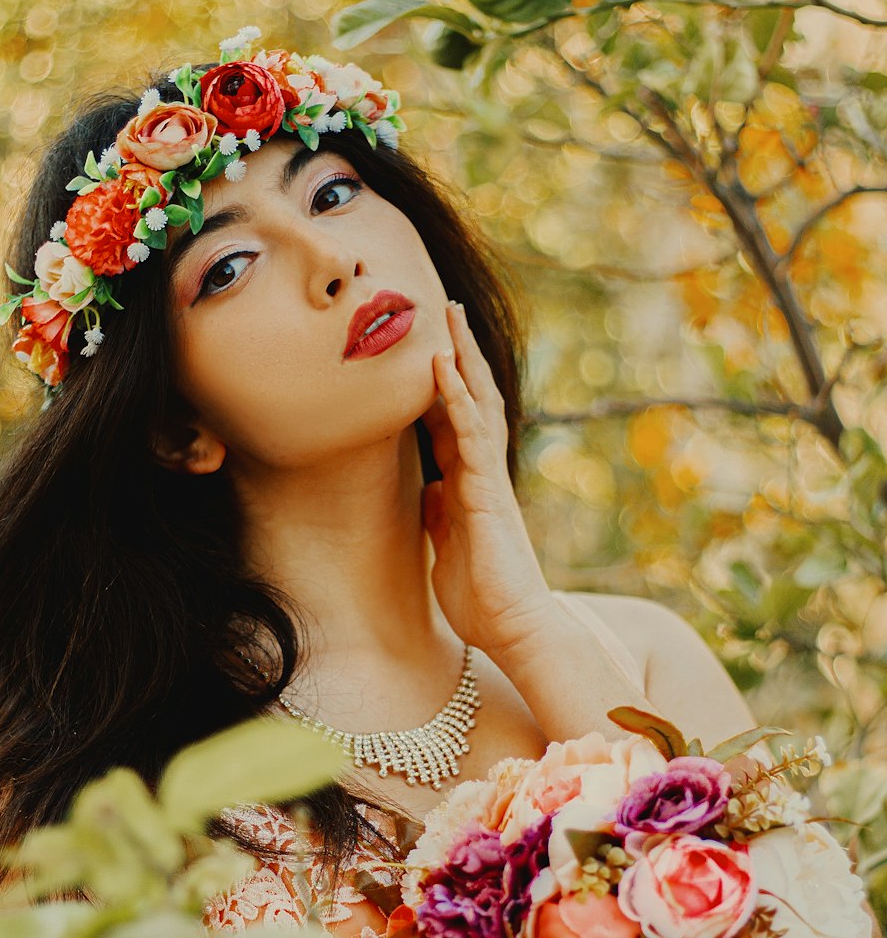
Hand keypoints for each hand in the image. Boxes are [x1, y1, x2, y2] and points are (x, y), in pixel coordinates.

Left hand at [420, 302, 550, 659]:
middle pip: (470, 400)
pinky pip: (471, 434)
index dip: (438, 386)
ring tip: (447, 315)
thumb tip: (432, 490)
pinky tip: (441, 367)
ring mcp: (487, 478)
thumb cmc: (483, 597)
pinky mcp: (487, 491)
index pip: (452, 423)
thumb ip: (443, 515)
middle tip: (444, 308)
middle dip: (457, 354)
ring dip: (461, 357)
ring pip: (476, 404)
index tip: (423, 350)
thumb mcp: (449, 547)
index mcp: (469, 486)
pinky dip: (455, 397)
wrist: (513, 629)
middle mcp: (481, 473)